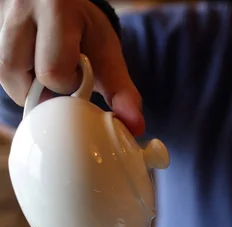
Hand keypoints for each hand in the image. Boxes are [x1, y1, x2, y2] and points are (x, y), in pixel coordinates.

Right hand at [0, 0, 143, 134]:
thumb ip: (121, 89)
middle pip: (17, 75)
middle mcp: (18, 8)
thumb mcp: (105, 51)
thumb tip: (135, 126)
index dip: (67, 84)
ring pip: (2, 75)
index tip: (76, 74)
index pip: (53, 71)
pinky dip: (14, 79)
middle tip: (57, 77)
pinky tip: (27, 70)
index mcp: (55, 8)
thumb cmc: (82, 28)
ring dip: (23, 86)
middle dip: (41, 89)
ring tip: (40, 75)